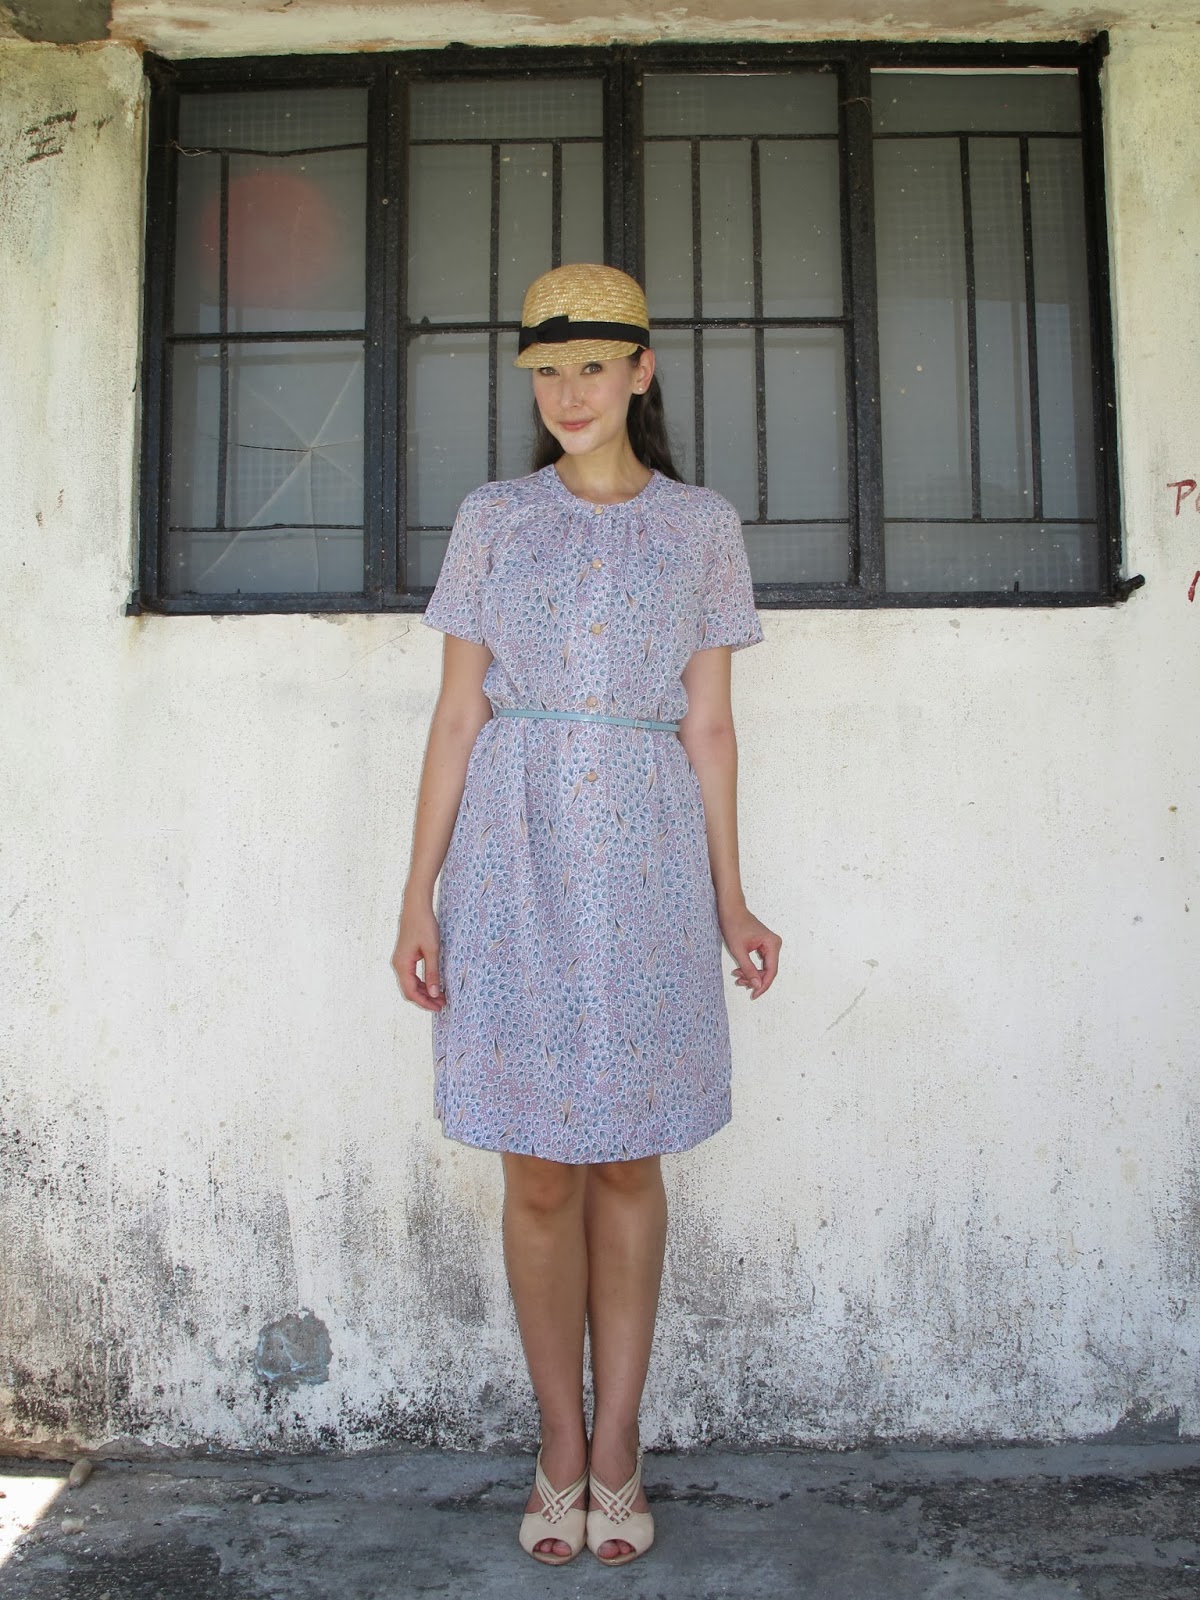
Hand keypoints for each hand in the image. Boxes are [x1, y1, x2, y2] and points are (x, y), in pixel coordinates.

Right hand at [392, 896, 446, 1010]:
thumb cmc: (424, 926)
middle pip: (410, 990)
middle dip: (426, 999)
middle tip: (443, 1004)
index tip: (439, 1007)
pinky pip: (412, 975)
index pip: (411, 992)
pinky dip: (423, 982)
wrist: (416, 907)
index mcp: (402, 965)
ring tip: (441, 996)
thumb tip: (434, 993)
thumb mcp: (432, 950)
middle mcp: (398, 965)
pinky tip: (435, 984)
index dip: (425, 1002)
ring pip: (411, 984)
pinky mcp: (406, 957)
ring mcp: (401, 961)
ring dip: (425, 991)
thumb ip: (433, 973)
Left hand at [718, 902, 780, 999]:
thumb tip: (757, 985)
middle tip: (740, 983)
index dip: (763, 985)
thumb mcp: (739, 950)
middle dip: (754, 979)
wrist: (730, 909)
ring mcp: (770, 945)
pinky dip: (750, 967)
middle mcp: (774, 944)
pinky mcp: (764, 945)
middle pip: (768, 970)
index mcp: (772, 944)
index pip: (771, 971)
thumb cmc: (734, 925)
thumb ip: (748, 969)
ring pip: (763, 967)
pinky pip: (760, 962)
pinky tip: (740, 971)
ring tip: (737, 976)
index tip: (754, 995)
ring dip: (751, 974)